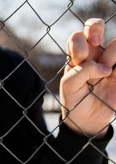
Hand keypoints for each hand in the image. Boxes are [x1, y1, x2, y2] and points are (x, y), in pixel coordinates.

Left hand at [60, 18, 115, 137]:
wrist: (88, 120)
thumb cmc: (74, 100)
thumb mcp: (69, 87)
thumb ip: (80, 72)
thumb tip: (105, 67)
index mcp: (77, 56)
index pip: (77, 36)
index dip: (79, 40)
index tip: (81, 57)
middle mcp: (94, 53)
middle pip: (95, 26)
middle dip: (95, 29)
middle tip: (95, 43)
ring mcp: (111, 60)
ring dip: (111, 55)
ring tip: (107, 73)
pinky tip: (114, 75)